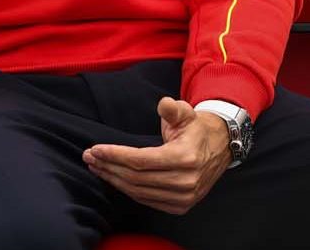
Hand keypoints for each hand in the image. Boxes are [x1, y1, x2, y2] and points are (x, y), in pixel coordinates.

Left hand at [82, 97, 228, 215]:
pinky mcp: (181, 206)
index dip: (115, 155)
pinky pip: (147, 200)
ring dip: (114, 180)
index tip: (96, 149)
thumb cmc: (196, 128)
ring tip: (97, 167)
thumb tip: (163, 104)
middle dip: (109, 167)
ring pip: (139, 192)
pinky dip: (128, 190)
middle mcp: (185, 181)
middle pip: (136, 178)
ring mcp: (184, 197)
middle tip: (89, 157)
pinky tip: (115, 178)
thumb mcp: (186, 112)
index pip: (140, 160)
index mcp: (185, 158)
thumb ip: (172, 108)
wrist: (220, 148)